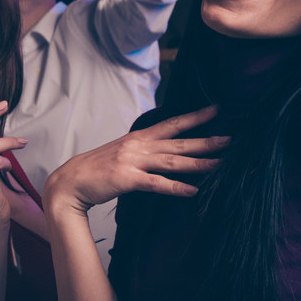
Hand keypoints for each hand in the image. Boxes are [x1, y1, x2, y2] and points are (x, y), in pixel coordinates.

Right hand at [43, 109, 228, 213]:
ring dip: (198, 163)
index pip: (172, 123)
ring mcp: (133, 161)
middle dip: (206, 140)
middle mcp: (139, 146)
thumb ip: (143, 151)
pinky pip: (157, 183)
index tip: (217, 109)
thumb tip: (163, 152)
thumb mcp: (122, 153)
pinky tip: (193, 191)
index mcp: (138, 138)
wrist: (69, 183)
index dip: (195, 117)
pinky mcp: (127, 179)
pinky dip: (176, 187)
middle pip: (179, 141)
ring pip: (172, 160)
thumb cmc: (97, 170)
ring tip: (221, 164)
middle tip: (231, 139)